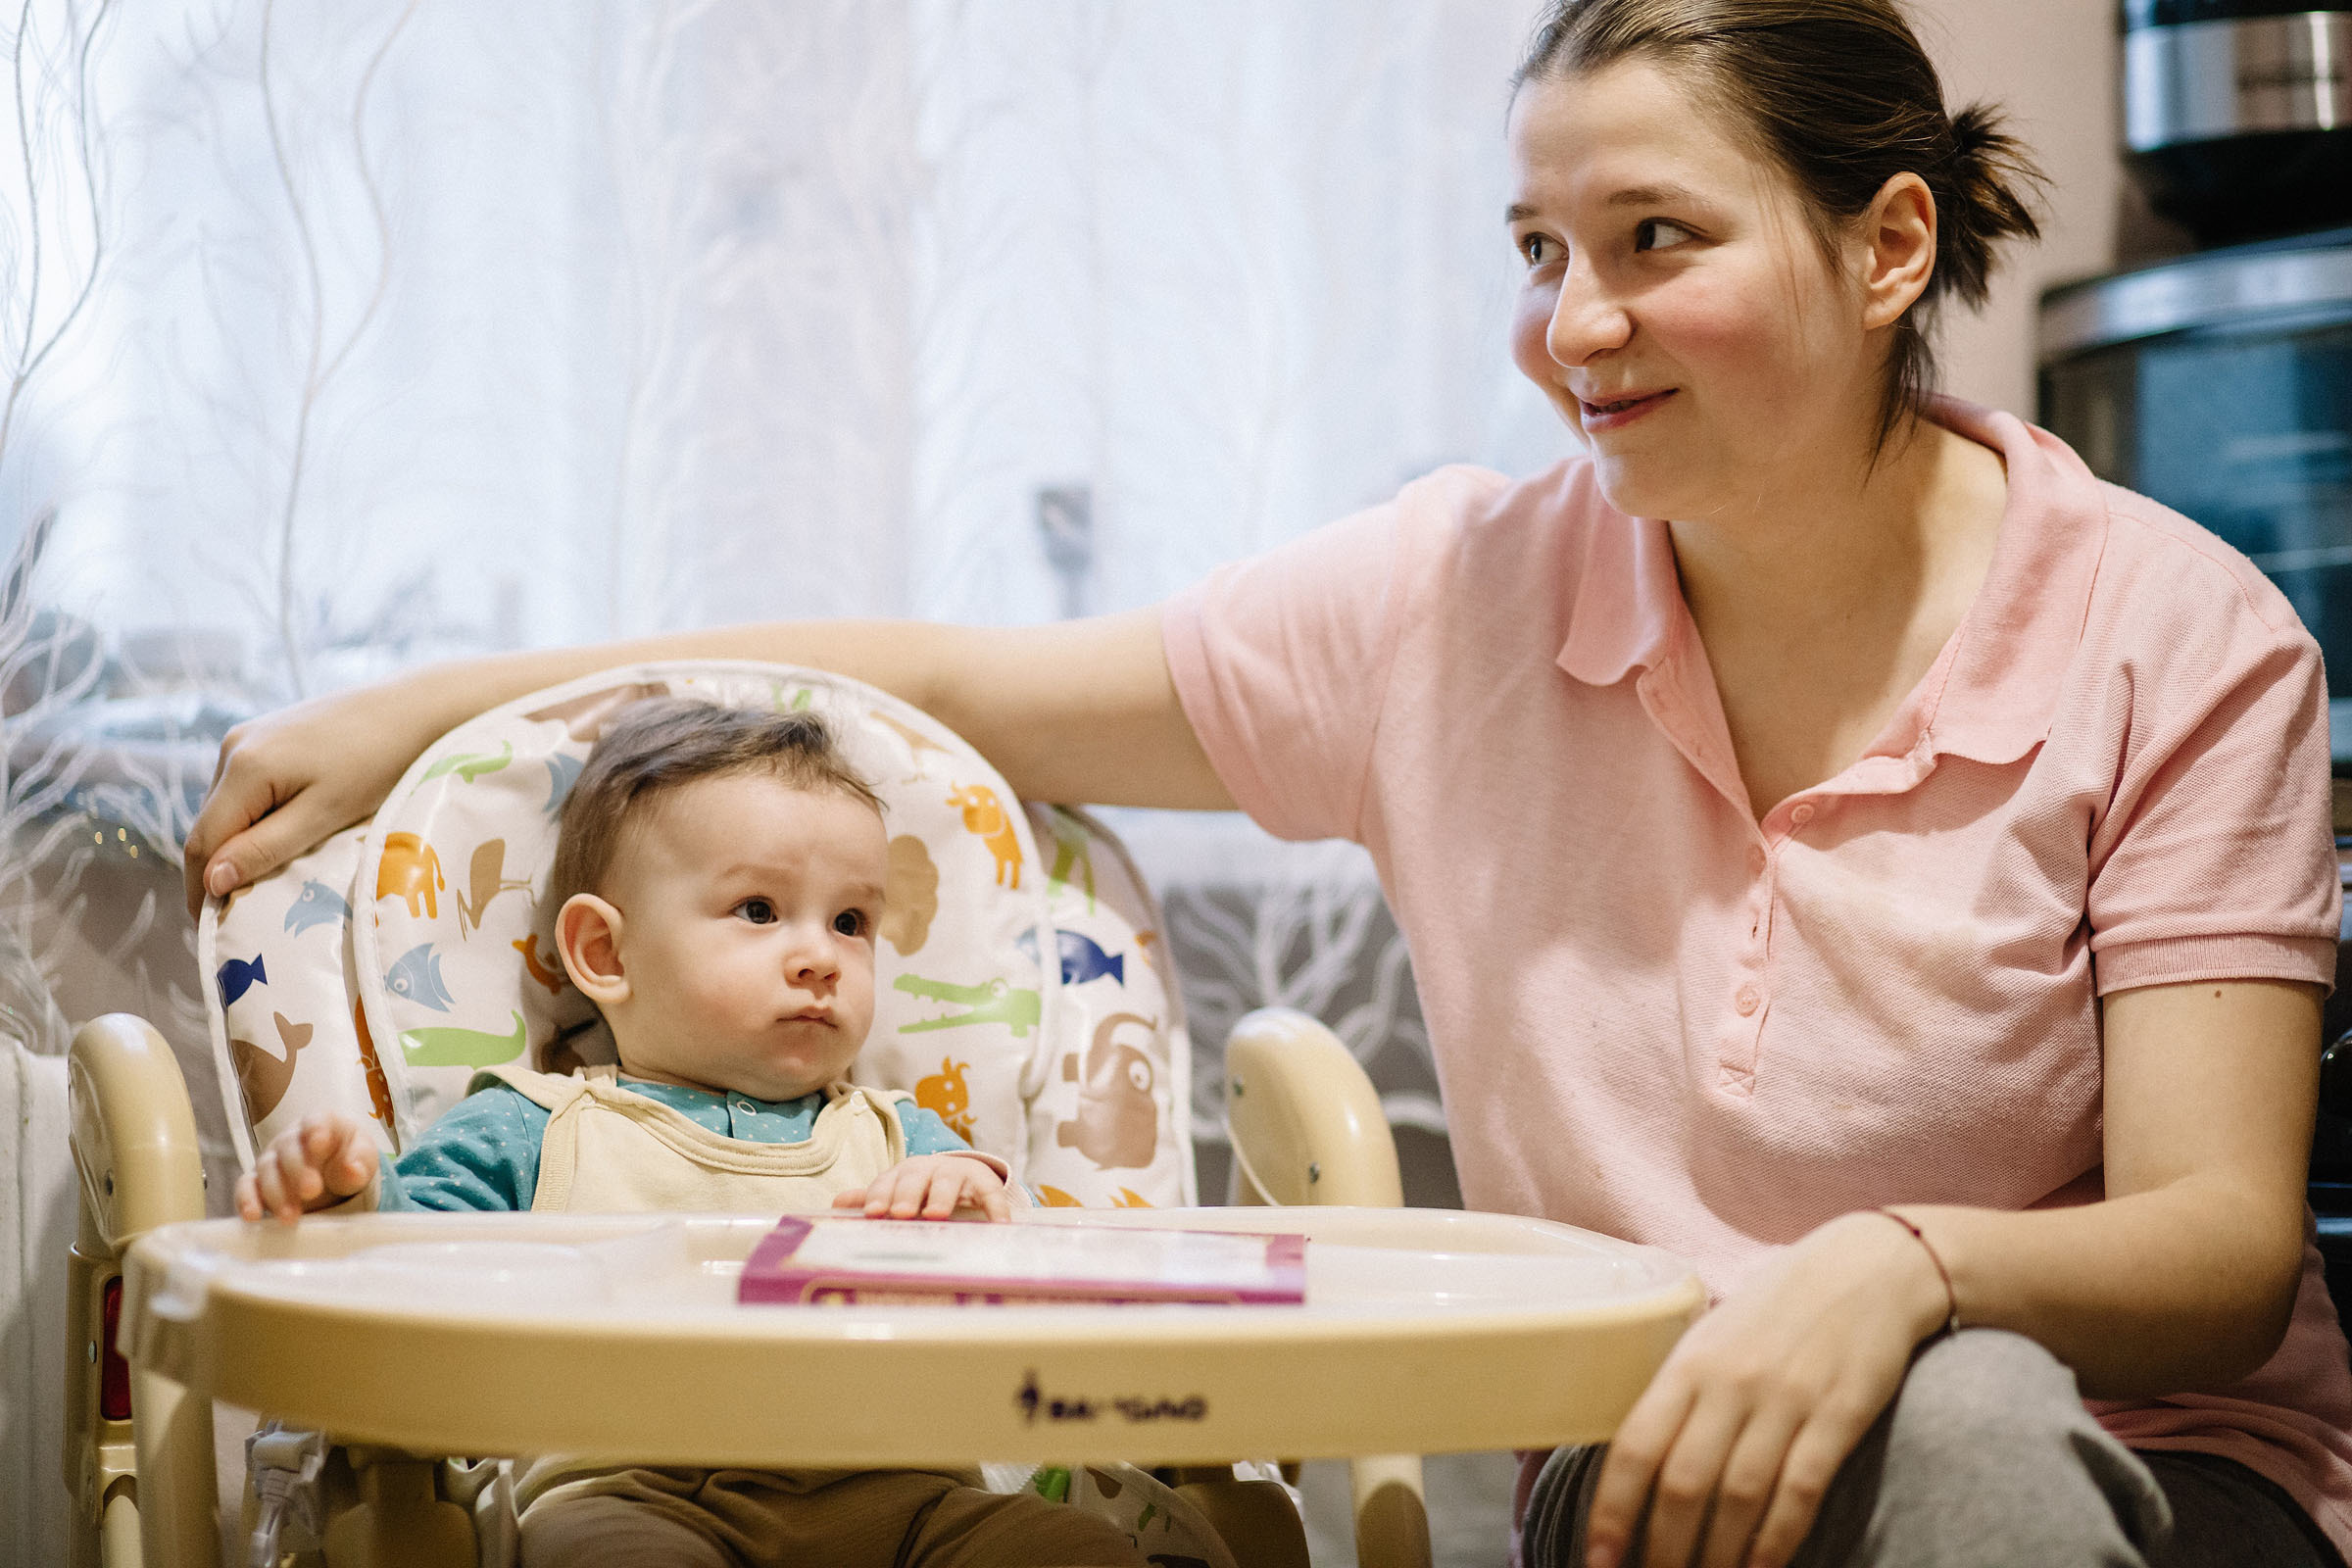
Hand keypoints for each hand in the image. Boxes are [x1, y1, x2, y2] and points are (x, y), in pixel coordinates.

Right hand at [183, 684, 447, 917]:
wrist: (412, 708)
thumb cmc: (378, 763)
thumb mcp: (324, 815)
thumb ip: (266, 848)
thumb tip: (213, 882)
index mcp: (242, 768)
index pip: (202, 843)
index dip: (201, 890)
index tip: (213, 929)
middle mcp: (233, 747)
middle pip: (210, 825)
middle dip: (217, 871)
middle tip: (237, 916)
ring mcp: (248, 737)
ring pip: (227, 808)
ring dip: (236, 845)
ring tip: (259, 882)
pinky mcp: (266, 735)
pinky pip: (245, 789)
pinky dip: (254, 819)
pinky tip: (279, 837)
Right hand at [236, 1112, 380, 1222]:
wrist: (334, 1173)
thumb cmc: (350, 1158)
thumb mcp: (364, 1157)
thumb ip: (360, 1162)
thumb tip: (354, 1171)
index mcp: (321, 1124)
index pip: (315, 1121)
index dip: (316, 1130)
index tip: (321, 1145)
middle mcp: (291, 1138)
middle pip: (289, 1148)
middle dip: (298, 1171)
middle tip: (312, 1191)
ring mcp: (273, 1159)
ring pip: (267, 1170)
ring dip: (277, 1193)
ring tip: (290, 1217)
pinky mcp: (258, 1182)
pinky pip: (246, 1187)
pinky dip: (246, 1200)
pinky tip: (252, 1216)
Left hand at [833, 1154, 1010, 1221]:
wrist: (962, 1174)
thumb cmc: (921, 1190)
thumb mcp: (898, 1191)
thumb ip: (872, 1198)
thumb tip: (836, 1204)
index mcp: (904, 1173)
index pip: (887, 1182)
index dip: (880, 1196)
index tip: (873, 1213)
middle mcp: (929, 1169)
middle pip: (915, 1178)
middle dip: (907, 1195)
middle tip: (901, 1213)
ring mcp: (957, 1173)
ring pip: (947, 1181)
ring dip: (940, 1197)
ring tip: (935, 1215)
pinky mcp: (984, 1182)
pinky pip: (990, 1193)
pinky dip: (994, 1207)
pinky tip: (997, 1224)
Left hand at [1584, 1211, 1952, 1567]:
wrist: (1868, 1268)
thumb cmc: (1779, 1309)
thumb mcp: (1714, 1338)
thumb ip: (1679, 1395)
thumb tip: (1637, 1467)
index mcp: (1687, 1363)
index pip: (1634, 1447)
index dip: (1610, 1511)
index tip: (1597, 1559)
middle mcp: (1730, 1383)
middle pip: (1682, 1484)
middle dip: (1662, 1549)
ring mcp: (1785, 1399)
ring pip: (1739, 1497)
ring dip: (1717, 1556)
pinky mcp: (1839, 1415)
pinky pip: (1801, 1491)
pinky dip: (1778, 1541)